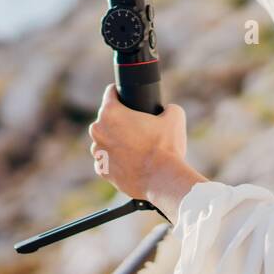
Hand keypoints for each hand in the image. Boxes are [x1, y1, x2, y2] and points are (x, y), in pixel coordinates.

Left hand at [88, 83, 188, 201]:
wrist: (163, 180)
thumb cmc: (166, 146)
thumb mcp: (175, 115)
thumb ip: (168, 107)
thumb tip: (167, 110)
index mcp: (111, 112)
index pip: (111, 93)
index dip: (120, 92)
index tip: (128, 98)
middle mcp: (99, 130)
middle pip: (106, 118)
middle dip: (119, 120)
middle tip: (138, 126)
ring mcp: (98, 151)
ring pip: (104, 139)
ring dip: (115, 140)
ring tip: (136, 146)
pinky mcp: (101, 169)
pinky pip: (106, 159)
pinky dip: (115, 159)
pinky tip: (131, 161)